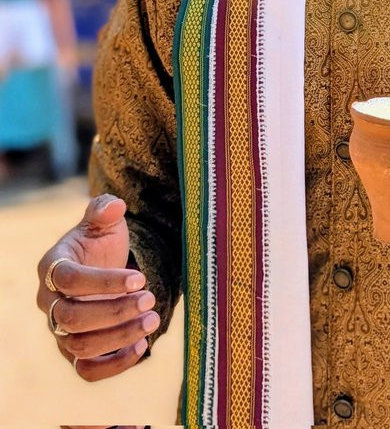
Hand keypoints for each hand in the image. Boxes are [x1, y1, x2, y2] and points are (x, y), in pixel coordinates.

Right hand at [36, 194, 158, 381]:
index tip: (140, 278)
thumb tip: (115, 207)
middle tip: (150, 299)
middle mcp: (49, 303)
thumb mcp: (103, 221)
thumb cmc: (100, 243)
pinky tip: (142, 346)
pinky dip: (114, 365)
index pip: (70, 280)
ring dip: (119, 337)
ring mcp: (59, 331)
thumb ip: (105, 210)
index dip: (104, 282)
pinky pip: (87, 370)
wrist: (102, 268)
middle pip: (71, 318)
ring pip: (79, 346)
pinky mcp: (75, 352)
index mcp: (52, 267)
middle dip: (114, 311)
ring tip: (152, 320)